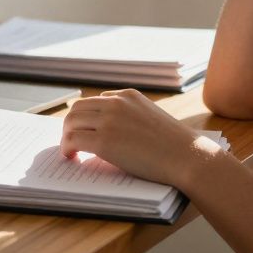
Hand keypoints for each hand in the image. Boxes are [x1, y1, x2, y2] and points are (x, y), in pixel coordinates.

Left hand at [59, 89, 216, 187]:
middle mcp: (116, 103)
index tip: (83, 129)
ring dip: (66, 136)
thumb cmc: (174, 144)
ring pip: (71, 122)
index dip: (86, 117)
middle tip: (70, 141)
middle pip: (78, 108)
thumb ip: (130, 116)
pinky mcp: (104, 141)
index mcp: (128, 95)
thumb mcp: (151, 117)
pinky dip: (66, 148)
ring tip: (69, 151)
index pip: (95, 101)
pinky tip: (70, 157)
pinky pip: (73, 140)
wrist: (186, 156)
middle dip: (71, 124)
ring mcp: (109, 121)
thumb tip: (110, 130)